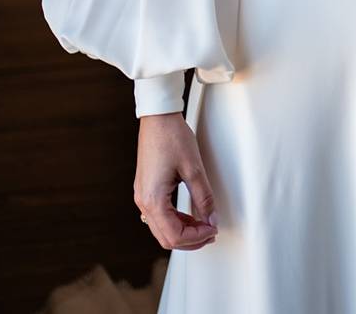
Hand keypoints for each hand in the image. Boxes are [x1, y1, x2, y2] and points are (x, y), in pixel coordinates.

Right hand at [134, 113, 218, 251]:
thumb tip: (212, 218)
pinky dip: (176, 221)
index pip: (174, 235)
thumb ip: (203, 197)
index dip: (196, 238)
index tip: (213, 229)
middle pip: (166, 237)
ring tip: (204, 224)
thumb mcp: (193, 168)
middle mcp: (143, 201)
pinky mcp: (145, 189)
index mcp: (153, 200)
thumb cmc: (171, 136)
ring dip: (183, 231)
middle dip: (190, 239)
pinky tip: (190, 216)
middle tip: (211, 231)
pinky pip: (159, 215)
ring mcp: (142, 196)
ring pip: (162, 229)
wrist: (158, 117)